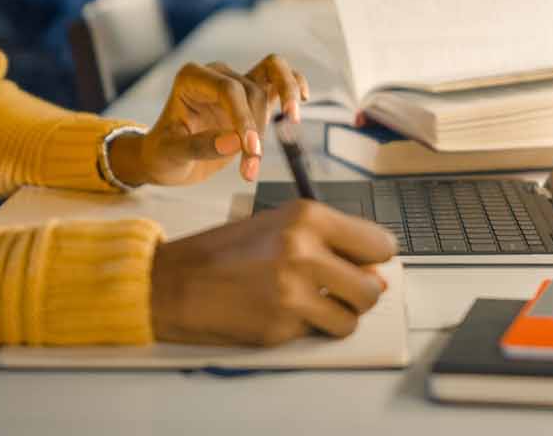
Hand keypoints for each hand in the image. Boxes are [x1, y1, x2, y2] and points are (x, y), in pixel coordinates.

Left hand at [109, 55, 309, 186]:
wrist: (166, 158)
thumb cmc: (163, 153)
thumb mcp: (172, 153)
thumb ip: (200, 146)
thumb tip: (235, 143)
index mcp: (191, 78)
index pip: (228, 90)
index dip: (244, 118)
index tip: (252, 149)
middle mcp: (216, 73)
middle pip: (251, 91)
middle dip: (257, 129)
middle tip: (251, 166)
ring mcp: (236, 81)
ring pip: (273, 73)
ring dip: (283, 105)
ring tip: (292, 125)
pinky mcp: (251, 94)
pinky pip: (278, 78)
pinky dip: (293, 84)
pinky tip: (302, 98)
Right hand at [150, 200, 397, 344]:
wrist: (172, 282)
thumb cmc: (224, 252)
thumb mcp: (278, 227)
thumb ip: (329, 244)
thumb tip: (376, 277)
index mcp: (308, 217)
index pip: (380, 244)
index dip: (374, 259)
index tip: (364, 264)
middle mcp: (305, 251)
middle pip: (372, 288)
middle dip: (360, 294)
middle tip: (337, 290)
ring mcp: (293, 292)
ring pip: (351, 318)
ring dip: (336, 316)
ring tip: (308, 304)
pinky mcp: (280, 326)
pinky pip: (316, 334)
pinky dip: (305, 329)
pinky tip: (279, 313)